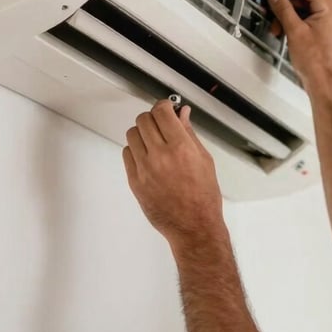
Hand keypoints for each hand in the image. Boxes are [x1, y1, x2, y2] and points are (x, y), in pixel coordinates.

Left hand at [123, 100, 224, 243]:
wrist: (194, 226)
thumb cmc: (204, 196)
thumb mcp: (205, 160)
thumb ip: (190, 134)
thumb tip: (182, 114)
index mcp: (181, 148)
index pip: (162, 112)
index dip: (164, 106)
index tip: (167, 108)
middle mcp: (161, 156)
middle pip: (144, 119)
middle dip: (153, 118)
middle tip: (161, 126)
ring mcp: (145, 169)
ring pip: (132, 134)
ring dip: (142, 133)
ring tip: (153, 142)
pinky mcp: (134, 181)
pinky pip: (127, 153)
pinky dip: (136, 150)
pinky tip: (147, 157)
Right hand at [266, 0, 331, 86]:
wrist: (321, 80)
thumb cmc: (315, 61)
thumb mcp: (294, 30)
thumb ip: (282, 8)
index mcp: (328, 5)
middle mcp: (328, 8)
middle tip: (267, 1)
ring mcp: (323, 16)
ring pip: (298, 4)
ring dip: (283, 11)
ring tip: (273, 22)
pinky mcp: (317, 24)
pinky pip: (300, 14)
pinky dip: (288, 18)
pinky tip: (279, 28)